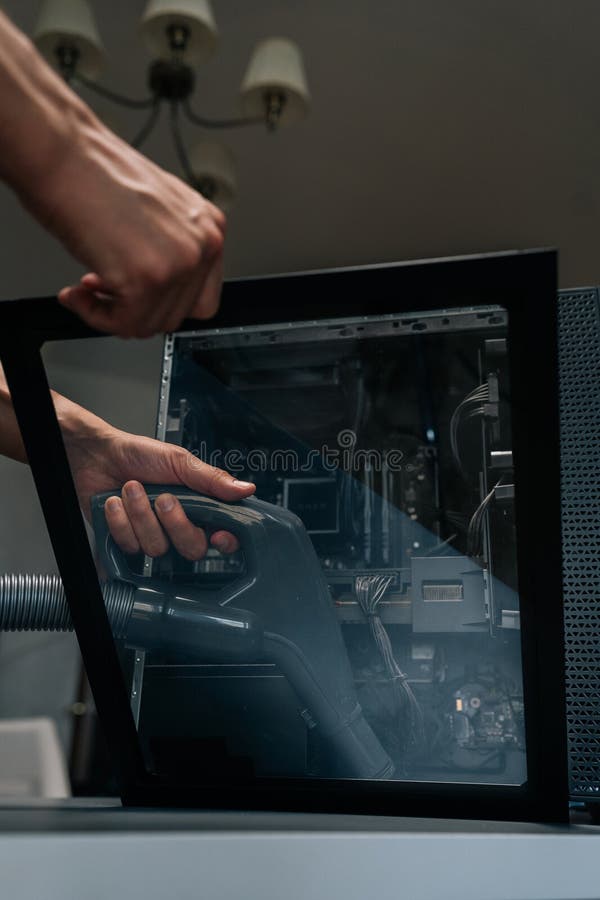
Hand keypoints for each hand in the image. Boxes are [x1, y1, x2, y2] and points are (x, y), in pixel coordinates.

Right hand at [27, 118, 225, 337]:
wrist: (62, 155)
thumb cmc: (94, 175)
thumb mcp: (155, 214)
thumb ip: (167, 251)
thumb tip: (157, 289)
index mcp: (209, 227)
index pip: (200, 297)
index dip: (161, 303)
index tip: (136, 297)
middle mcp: (203, 245)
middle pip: (176, 316)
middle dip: (134, 310)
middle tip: (102, 292)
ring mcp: (179, 263)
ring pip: (150, 324)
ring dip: (112, 315)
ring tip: (87, 290)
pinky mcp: (148, 279)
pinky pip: (124, 324)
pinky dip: (95, 316)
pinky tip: (78, 293)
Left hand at [66, 422, 253, 558]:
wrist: (96, 456)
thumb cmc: (137, 454)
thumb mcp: (180, 461)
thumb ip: (212, 479)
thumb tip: (246, 488)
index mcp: (198, 504)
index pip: (224, 535)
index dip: (224, 541)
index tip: (217, 535)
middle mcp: (178, 523)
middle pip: (192, 548)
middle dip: (174, 522)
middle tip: (162, 498)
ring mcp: (153, 534)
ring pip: (157, 547)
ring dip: (140, 514)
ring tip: (131, 489)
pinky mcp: (127, 540)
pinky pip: (129, 545)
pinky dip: (119, 520)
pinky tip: (115, 503)